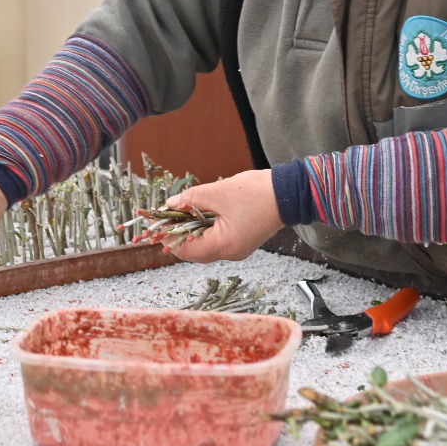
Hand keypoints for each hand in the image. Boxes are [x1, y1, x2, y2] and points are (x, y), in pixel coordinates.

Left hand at [160, 169, 283, 263]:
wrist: (290, 193)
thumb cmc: (257, 192)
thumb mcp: (218, 192)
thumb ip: (191, 199)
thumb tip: (169, 205)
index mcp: (225, 245)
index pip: (186, 251)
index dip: (168, 238)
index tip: (156, 225)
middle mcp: (231, 253)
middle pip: (194, 251)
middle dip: (178, 235)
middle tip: (166, 218)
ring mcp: (238, 249)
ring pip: (205, 245)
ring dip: (191, 231)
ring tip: (181, 213)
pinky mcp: (242, 240)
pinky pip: (217, 239)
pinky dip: (205, 229)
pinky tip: (200, 214)